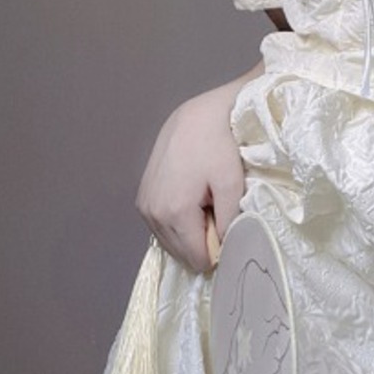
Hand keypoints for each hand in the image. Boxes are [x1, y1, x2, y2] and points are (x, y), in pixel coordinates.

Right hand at [135, 81, 247, 274]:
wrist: (198, 115)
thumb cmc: (219, 145)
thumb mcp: (231, 183)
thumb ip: (229, 222)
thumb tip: (224, 249)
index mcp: (174, 212)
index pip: (196, 258)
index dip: (217, 252)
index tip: (229, 231)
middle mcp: (152, 212)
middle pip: (180, 253)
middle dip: (202, 243)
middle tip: (219, 216)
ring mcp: (144, 205)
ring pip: (169, 241)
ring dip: (190, 234)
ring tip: (206, 206)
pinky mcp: (142, 197)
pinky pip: (160, 226)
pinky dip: (177, 224)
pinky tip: (192, 203)